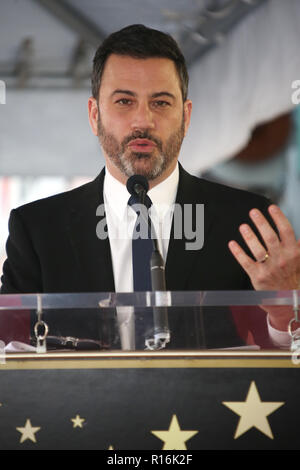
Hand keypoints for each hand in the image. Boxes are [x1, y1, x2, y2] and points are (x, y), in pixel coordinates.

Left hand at [228, 205, 299, 329]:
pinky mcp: (258, 277)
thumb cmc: (294, 278)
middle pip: (270, 237)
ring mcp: (270, 268)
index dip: (278, 218)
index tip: (271, 208)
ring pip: (257, 249)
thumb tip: (298, 235)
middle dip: (261, 223)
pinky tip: (232, 244)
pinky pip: (246, 262)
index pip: (286, 231)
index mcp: (294, 253)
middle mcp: (282, 260)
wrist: (290, 302)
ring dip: (249, 236)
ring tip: (243, 226)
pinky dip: (238, 252)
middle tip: (253, 212)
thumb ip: (298, 246)